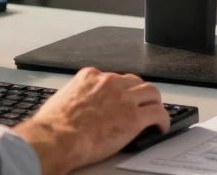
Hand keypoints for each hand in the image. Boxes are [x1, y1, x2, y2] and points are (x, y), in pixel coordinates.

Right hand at [13, 68, 167, 174]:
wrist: (57, 138)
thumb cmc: (53, 126)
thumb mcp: (62, 99)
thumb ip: (77, 97)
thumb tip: (80, 105)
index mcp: (90, 76)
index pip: (114, 77)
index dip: (120, 90)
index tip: (122, 98)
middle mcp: (109, 82)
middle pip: (135, 81)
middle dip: (139, 93)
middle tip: (141, 104)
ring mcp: (124, 98)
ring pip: (151, 92)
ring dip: (154, 103)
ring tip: (155, 114)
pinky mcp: (134, 117)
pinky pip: (158, 113)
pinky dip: (163, 120)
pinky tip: (161, 127)